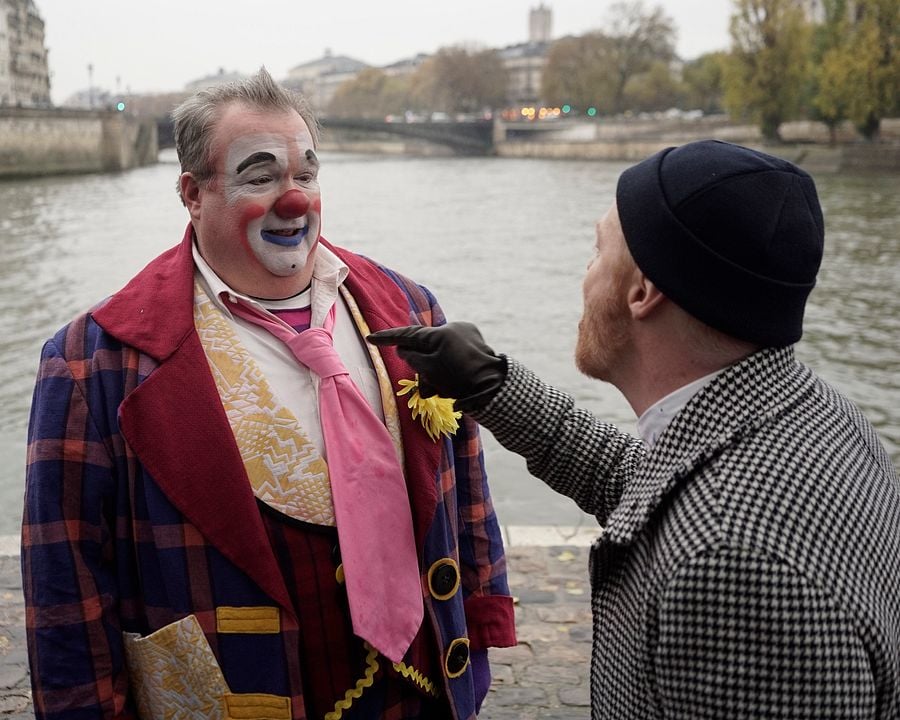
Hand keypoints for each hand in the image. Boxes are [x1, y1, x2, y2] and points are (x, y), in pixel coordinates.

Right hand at [367, 322, 505, 409]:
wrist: (495, 387)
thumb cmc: (460, 380)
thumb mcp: (429, 371)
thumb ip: (411, 357)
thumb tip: (403, 348)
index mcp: (441, 333)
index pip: (408, 334)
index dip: (387, 338)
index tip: (370, 338)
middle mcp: (453, 329)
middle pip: (425, 346)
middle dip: (420, 364)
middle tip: (422, 381)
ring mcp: (467, 335)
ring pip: (439, 353)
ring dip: (434, 370)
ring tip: (437, 390)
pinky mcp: (476, 345)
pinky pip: (453, 354)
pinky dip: (448, 367)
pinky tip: (452, 385)